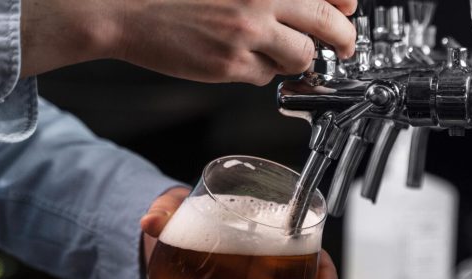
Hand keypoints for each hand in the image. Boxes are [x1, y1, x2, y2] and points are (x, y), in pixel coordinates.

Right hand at [21, 0, 357, 83]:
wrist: (124, 8)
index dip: (344, 4)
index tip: (347, 9)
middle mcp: (261, 0)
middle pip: (330, 25)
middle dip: (343, 39)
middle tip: (343, 45)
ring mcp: (248, 34)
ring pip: (301, 57)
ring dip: (295, 57)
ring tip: (274, 49)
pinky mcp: (231, 65)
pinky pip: (265, 77)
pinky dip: (259, 71)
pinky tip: (236, 56)